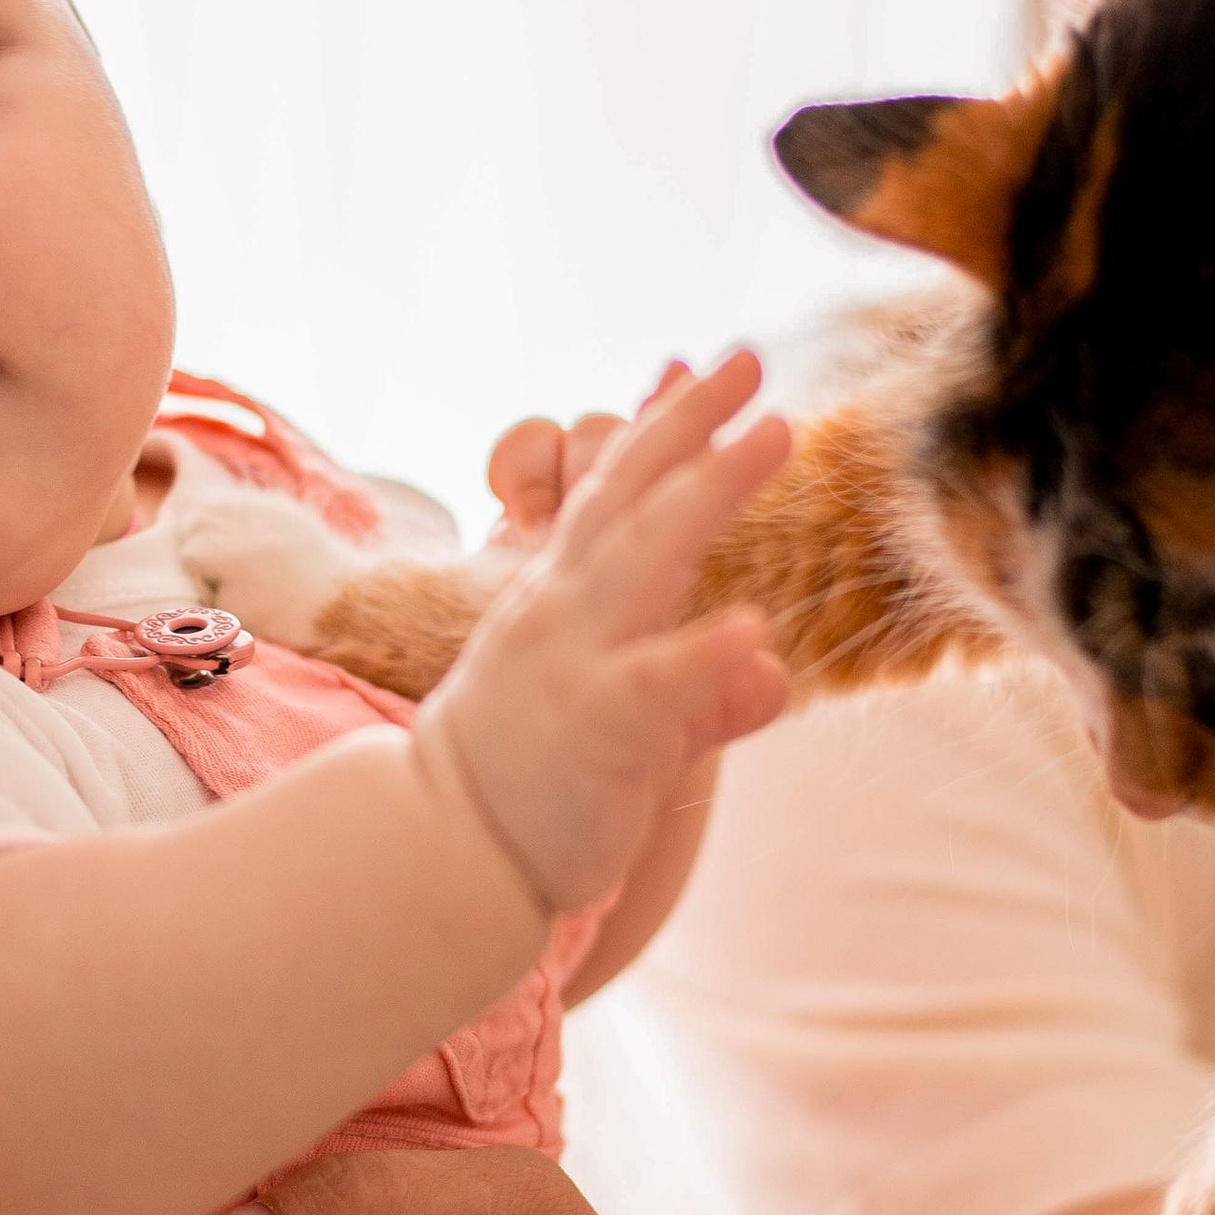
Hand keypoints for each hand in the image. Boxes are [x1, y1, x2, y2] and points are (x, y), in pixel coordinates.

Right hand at [423, 352, 790, 909]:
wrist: (439, 855)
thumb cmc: (529, 781)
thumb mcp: (620, 717)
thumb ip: (699, 686)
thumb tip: (769, 664)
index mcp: (561, 598)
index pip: (609, 494)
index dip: (658, 428)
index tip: (696, 366)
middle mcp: (564, 610)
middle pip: (630, 495)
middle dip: (691, 423)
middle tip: (749, 359)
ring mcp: (576, 659)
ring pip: (646, 555)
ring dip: (711, 487)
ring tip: (775, 433)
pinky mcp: (596, 725)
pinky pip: (656, 679)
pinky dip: (702, 650)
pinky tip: (753, 629)